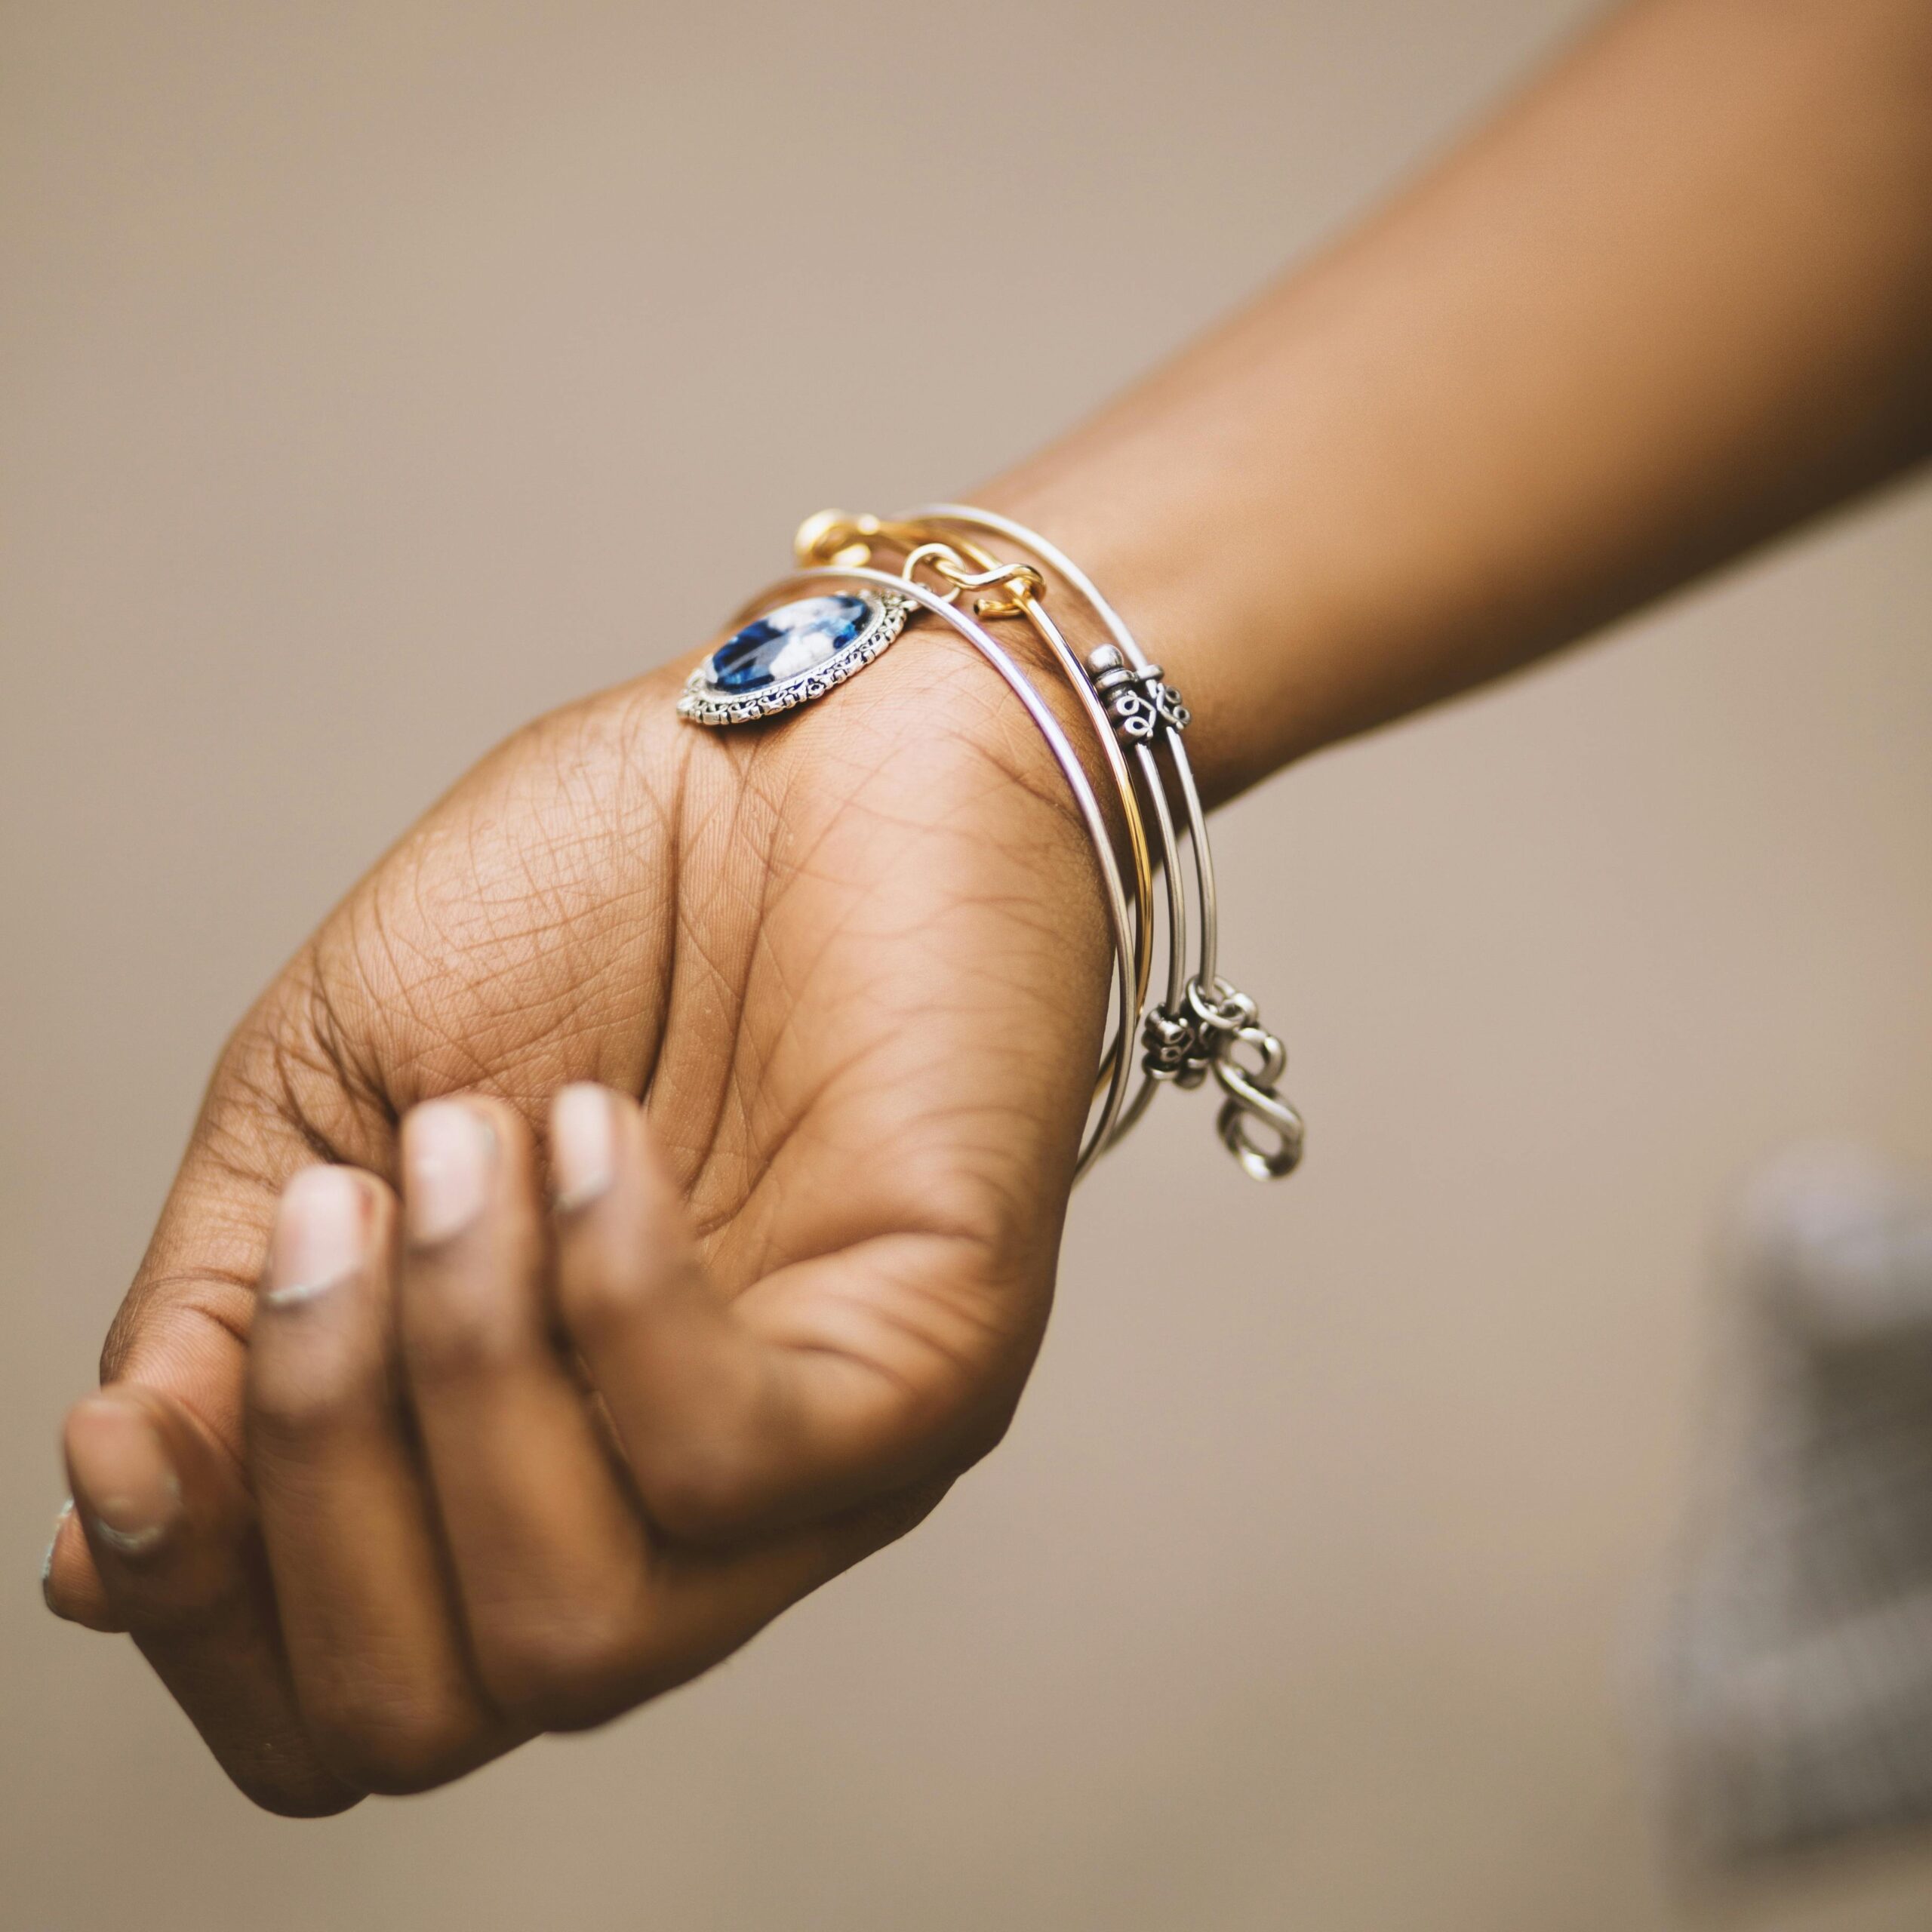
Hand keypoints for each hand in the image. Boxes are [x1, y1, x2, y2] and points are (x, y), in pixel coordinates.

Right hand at [44, 626, 1109, 1811]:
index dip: (202, 1614)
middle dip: (320, 1469)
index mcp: (526, 1461)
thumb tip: (97, 1559)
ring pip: (572, 1635)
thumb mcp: (334, 1103)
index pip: (345, 1703)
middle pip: (435, 1710)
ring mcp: (818, 1462)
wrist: (801, 735)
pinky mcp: (936, 1368)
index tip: (133, 1433)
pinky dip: (612, 1296)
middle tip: (355, 1206)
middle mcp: (673, 1508)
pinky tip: (605, 1138)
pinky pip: (732, 1464)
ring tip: (485, 1141)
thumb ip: (228, 1330)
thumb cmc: (585, 897)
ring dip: (460, 1367)